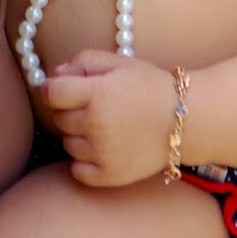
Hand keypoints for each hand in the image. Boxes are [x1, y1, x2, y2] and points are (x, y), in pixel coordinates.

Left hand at [41, 50, 180, 186]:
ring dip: (78, 135)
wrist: (185, 120)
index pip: (51, 93)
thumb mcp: (120, 63)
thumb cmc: (150, 86)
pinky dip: (84, 161)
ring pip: (67, 144)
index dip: (52, 89)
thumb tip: (54, 77)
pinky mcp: (109, 175)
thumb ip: (84, 61)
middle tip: (92, 105)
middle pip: (58, 118)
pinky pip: (77, 170)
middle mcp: (96, 124)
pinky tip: (102, 148)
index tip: (62, 89)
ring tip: (103, 126)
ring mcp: (102, 153)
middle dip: (69, 110)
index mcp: (97, 93)